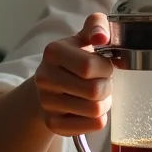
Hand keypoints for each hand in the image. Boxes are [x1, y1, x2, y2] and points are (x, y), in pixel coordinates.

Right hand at [33, 13, 114, 136]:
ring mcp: (46, 103)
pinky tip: (90, 107)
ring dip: (105, 102)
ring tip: (97, 94)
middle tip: (103, 80)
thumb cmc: (77, 56)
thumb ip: (98, 25)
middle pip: (94, 91)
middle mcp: (44, 78)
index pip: (88, 67)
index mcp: (52, 52)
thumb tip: (101, 36)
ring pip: (95, 110)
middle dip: (107, 85)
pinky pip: (92, 126)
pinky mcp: (52, 123)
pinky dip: (98, 118)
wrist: (52, 82)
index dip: (106, 67)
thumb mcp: (86, 35)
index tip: (105, 64)